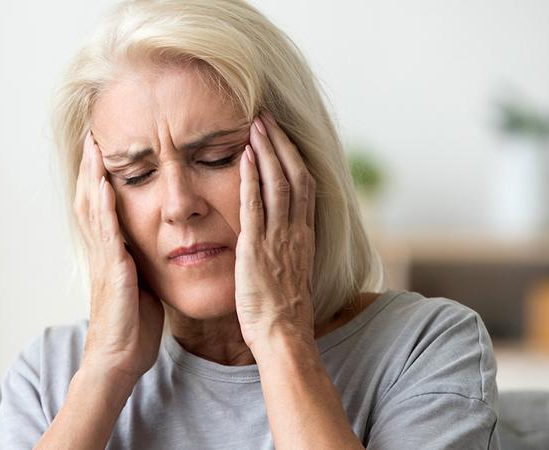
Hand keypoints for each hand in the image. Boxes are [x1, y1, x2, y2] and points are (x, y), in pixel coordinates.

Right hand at [73, 130, 164, 381]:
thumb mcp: (139, 288)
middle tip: (92, 136)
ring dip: (93, 176)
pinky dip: (104, 205)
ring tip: (95, 147)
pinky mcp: (113, 270)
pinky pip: (107, 231)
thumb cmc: (132, 328)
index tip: (103, 152)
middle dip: (90, 168)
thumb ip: (140, 265)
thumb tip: (152, 251)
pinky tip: (106, 183)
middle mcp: (102, 252)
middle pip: (90, 200)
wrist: (119, 359)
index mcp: (111, 255)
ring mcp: (104, 259)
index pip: (102, 208)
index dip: (100, 179)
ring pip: (93, 209)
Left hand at [235, 111, 316, 349]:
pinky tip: (243, 156)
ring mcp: (278, 237)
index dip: (293, 156)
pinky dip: (250, 178)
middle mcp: (296, 230)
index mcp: (305, 235)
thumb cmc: (284, 309)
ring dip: (267, 151)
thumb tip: (282, 232)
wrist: (283, 333)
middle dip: (281, 143)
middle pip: (295, 174)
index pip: (304, 185)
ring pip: (278, 183)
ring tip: (256, 125)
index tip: (281, 136)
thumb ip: (288, 246)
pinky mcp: (256, 247)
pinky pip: (255, 205)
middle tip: (267, 117)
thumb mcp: (292, 270)